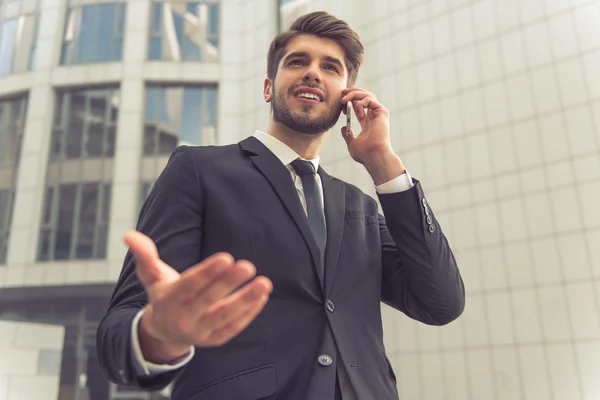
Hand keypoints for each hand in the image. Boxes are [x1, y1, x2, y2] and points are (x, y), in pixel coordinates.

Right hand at [125, 231, 272, 363]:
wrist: (166, 332)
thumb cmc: (164, 295)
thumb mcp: (153, 276)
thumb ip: (145, 255)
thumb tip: (129, 235)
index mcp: (169, 300)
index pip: (190, 286)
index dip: (207, 273)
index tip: (226, 257)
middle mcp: (184, 318)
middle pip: (210, 299)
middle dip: (229, 283)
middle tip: (248, 265)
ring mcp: (201, 331)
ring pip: (225, 316)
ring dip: (246, 300)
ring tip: (264, 283)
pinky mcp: (215, 339)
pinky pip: (233, 326)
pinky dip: (249, 313)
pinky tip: (262, 296)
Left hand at [341, 88, 405, 184]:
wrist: (373, 155)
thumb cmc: (364, 153)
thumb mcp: (352, 143)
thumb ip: (348, 135)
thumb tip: (342, 128)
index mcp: (368, 123)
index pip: (360, 107)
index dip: (350, 101)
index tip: (341, 102)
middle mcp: (375, 117)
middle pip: (365, 97)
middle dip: (353, 92)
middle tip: (342, 92)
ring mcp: (379, 114)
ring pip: (368, 95)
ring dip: (354, 94)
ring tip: (344, 99)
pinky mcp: (382, 113)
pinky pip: (370, 100)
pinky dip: (361, 102)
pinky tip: (356, 110)